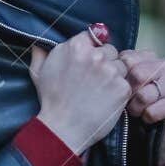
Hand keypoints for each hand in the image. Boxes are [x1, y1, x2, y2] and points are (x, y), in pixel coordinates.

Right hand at [28, 30, 132, 155]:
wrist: (63, 128)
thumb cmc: (51, 100)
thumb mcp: (38, 72)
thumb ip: (40, 53)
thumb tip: (39, 44)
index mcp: (76, 46)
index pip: (94, 37)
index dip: (91, 49)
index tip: (87, 62)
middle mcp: (96, 56)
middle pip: (110, 50)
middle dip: (104, 62)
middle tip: (93, 80)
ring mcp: (111, 71)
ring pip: (120, 66)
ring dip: (113, 76)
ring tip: (99, 91)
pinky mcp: (123, 88)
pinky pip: (125, 83)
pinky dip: (118, 91)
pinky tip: (105, 100)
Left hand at [118, 48, 164, 162]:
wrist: (151, 134)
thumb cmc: (131, 105)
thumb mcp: (121, 85)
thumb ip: (114, 70)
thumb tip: (99, 58)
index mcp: (148, 57)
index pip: (126, 60)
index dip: (118, 78)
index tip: (119, 89)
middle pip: (136, 75)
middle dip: (128, 94)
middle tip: (129, 103)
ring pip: (144, 94)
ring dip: (136, 109)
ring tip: (138, 111)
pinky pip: (152, 111)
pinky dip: (146, 119)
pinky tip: (149, 119)